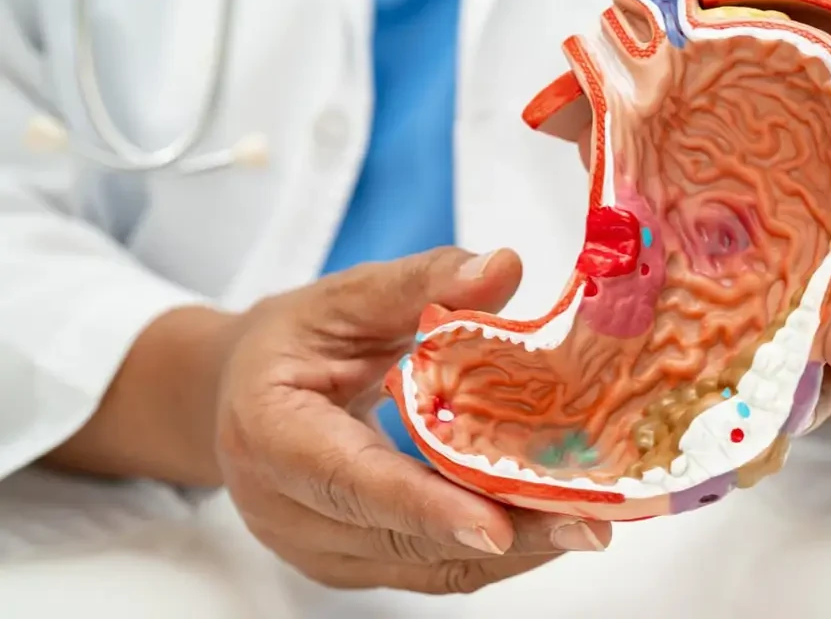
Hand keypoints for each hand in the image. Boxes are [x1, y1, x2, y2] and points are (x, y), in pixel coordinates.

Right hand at [215, 247, 610, 593]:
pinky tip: (547, 522)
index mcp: (271, 433)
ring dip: (511, 552)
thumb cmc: (291, 341)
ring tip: (585, 520)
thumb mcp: (346, 296)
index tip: (498, 525)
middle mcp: (285, 508)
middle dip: (503, 533)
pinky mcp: (350, 563)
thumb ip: (422, 282)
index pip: (350, 479)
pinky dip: (493, 552)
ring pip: (425, 568)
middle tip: (587, 520)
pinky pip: (429, 569)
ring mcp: (316, 549)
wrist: (237, 395)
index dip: (425, 505)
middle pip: (402, 537)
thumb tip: (504, 266)